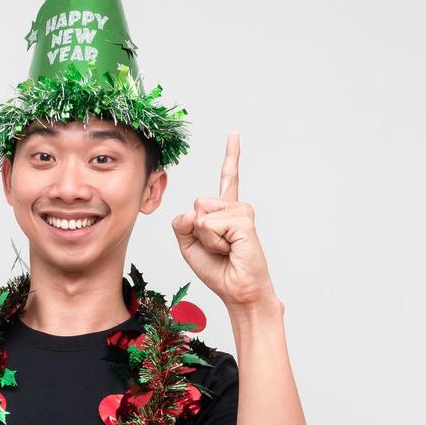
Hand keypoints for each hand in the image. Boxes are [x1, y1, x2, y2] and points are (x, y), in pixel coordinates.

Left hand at [170, 131, 276, 308]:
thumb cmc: (218, 270)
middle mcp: (235, 207)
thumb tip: (193, 212)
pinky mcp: (244, 221)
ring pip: (201, 215)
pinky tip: (231, 249)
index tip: (235, 134)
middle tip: (217, 248)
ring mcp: (241, 212)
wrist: (237, 290)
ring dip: (206, 239)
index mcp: (224, 210)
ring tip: (225, 249)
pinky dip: (213, 242)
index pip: (228, 177)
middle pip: (196, 205)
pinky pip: (210, 225)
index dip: (231, 156)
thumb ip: (181, 225)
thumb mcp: (188, 246)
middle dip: (196, 231)